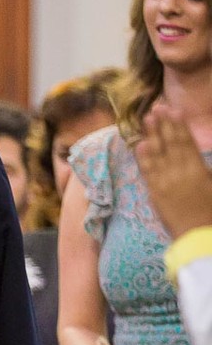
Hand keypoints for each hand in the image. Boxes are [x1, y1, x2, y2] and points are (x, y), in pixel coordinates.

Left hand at [136, 105, 211, 239]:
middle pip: (171, 144)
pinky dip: (144, 158)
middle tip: (157, 107)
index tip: (174, 110)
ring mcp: (166, 183)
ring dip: (152, 135)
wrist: (198, 237)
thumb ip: (204, 168)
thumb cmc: (211, 211)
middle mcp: (180, 172)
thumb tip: (196, 153)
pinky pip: (148, 173)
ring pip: (158, 154)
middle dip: (164, 124)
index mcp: (198, 170)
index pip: (187, 142)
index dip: (180, 125)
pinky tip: (139, 145)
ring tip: (147, 118)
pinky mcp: (156, 194)